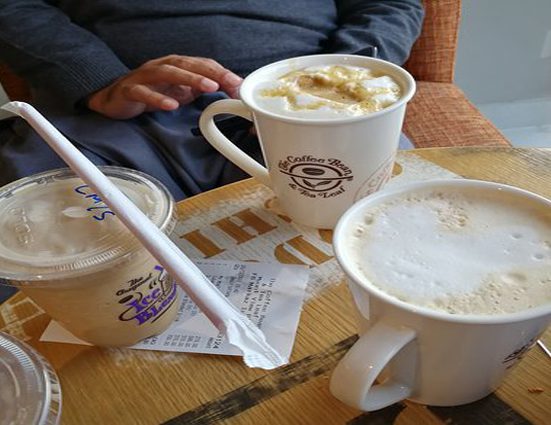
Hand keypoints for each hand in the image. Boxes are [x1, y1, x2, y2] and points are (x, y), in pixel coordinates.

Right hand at [87, 55, 242, 118]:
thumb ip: (203, 88)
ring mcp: (145, 77)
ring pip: (168, 73)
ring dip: (190, 79)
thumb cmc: (152, 92)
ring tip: (209, 87)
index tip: (238, 83)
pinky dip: (157, 98)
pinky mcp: (130, 90)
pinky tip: (171, 105)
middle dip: (211, 72)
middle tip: (229, 82)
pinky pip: (143, 92)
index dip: (221, 72)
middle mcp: (162, 66)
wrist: (115, 99)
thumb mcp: (182, 91)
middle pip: (188, 64)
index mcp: (176, 66)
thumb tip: (230, 90)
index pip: (202, 64)